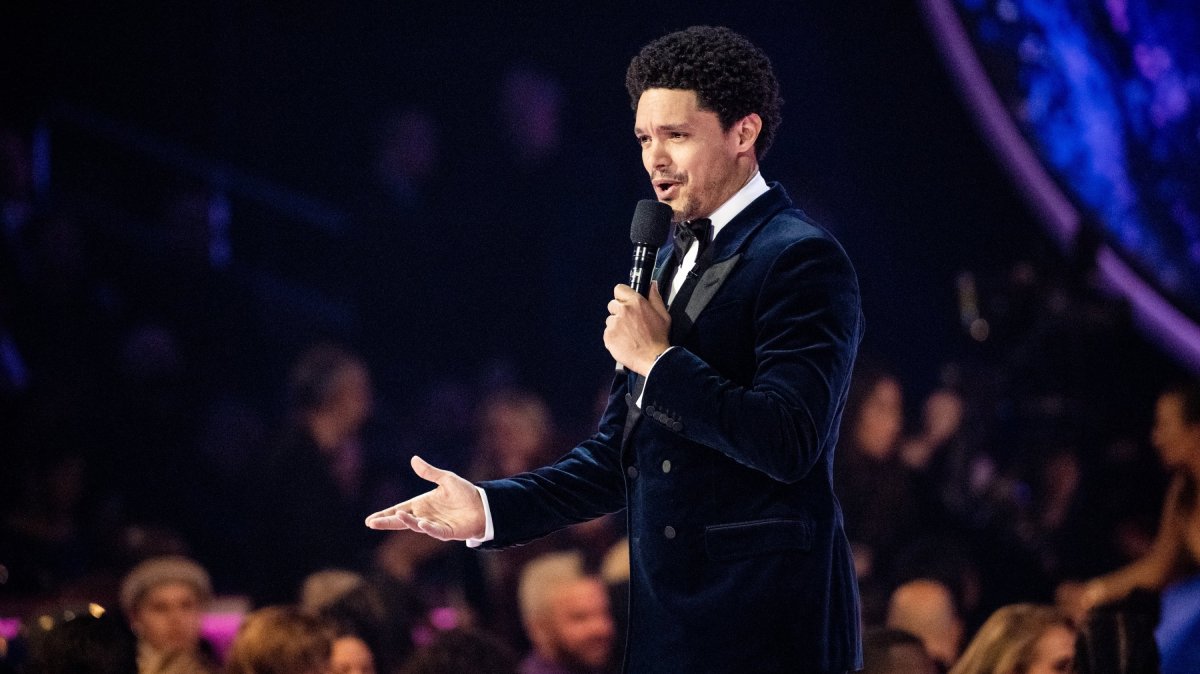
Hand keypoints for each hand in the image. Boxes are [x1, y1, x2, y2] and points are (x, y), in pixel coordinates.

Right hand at [364, 456, 485, 540]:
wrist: (483, 505)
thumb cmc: (464, 493)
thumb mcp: (446, 479)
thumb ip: (429, 472)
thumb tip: (413, 459)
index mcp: (422, 504)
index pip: (400, 510)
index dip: (386, 515)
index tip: (370, 520)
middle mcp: (425, 516)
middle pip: (402, 521)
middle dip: (387, 522)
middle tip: (372, 523)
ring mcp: (435, 525)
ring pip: (417, 526)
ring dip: (408, 521)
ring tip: (399, 515)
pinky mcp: (447, 532)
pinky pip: (435, 531)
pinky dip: (428, 528)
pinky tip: (421, 523)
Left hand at [604, 282, 669, 374]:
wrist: (653, 358)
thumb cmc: (659, 338)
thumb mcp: (663, 315)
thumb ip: (655, 297)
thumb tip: (652, 285)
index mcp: (636, 303)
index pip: (619, 289)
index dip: (622, 295)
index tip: (625, 301)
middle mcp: (623, 310)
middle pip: (613, 304)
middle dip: (619, 311)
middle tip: (630, 322)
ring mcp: (614, 323)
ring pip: (610, 320)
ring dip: (616, 325)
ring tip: (628, 335)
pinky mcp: (608, 336)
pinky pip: (607, 333)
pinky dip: (613, 337)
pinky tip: (624, 342)